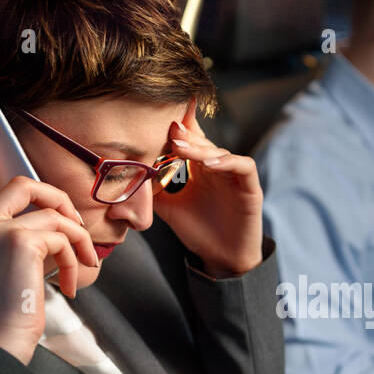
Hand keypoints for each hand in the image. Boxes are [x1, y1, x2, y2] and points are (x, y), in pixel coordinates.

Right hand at [0, 117, 97, 364]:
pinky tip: (72, 282)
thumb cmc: (9, 311)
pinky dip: (76, 256)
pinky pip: (62, 232)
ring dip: (77, 239)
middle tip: (75, 226)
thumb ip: (15, 238)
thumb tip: (52, 219)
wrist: (2, 338)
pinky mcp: (18, 239)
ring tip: (81, 266)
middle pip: (22, 182)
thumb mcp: (4, 268)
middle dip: (58, 199)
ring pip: (51, 210)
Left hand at [152, 98, 263, 276]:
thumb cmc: (199, 232)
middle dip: (185, 135)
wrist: (223, 259)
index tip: (161, 115)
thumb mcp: (169, 208)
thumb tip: (123, 182)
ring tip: (180, 146)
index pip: (191, 140)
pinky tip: (209, 164)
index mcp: (200, 169)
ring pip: (220, 151)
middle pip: (204, 142)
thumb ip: (152, 192)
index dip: (180, 126)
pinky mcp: (250, 187)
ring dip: (200, 148)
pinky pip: (243, 166)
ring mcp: (235, 176)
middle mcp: (218, 168)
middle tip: (168, 129)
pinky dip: (227, 161)